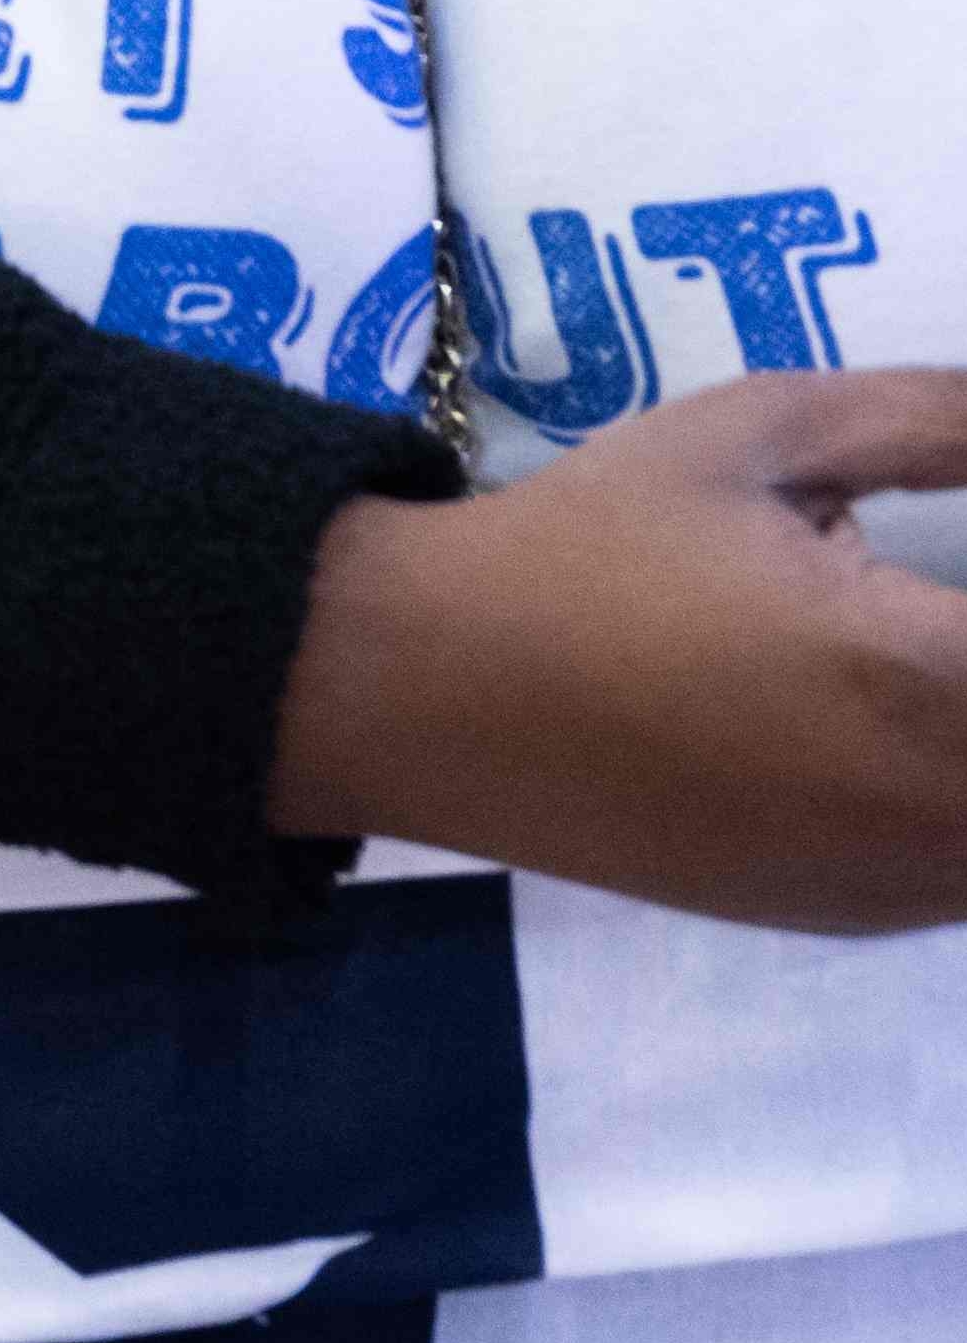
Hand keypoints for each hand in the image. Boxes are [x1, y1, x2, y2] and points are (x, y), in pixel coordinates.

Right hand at [269, 371, 966, 930]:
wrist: (428, 689)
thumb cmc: (587, 544)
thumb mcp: (755, 433)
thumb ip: (934, 421)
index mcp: (928, 684)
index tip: (949, 570)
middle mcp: (943, 817)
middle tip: (924, 601)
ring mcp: (910, 891)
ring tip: (902, 646)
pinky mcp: (864, 921)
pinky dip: (948, 782)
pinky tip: (875, 710)